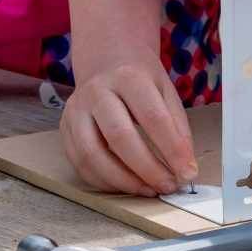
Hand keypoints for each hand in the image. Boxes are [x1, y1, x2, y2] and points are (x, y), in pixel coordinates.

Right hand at [60, 54, 198, 196]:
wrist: (106, 60)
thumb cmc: (139, 79)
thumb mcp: (165, 91)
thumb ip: (177, 128)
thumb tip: (184, 167)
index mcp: (128, 76)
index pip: (152, 117)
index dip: (172, 149)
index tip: (187, 172)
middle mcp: (97, 90)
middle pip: (119, 136)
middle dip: (147, 168)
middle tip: (167, 186)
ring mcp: (76, 109)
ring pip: (92, 154)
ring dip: (122, 180)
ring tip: (147, 190)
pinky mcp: (64, 127)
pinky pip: (79, 163)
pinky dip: (103, 181)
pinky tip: (125, 185)